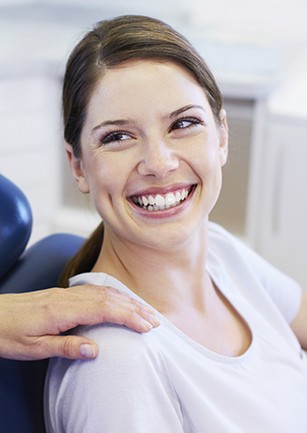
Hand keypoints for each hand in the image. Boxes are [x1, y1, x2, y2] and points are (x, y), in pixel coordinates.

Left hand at [0, 285, 158, 360]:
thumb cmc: (7, 333)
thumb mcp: (33, 348)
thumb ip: (65, 347)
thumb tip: (96, 350)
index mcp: (62, 310)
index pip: (104, 309)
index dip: (129, 317)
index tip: (147, 326)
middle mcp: (67, 297)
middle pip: (109, 298)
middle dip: (134, 308)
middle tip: (155, 320)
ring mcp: (65, 293)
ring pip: (103, 292)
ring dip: (126, 300)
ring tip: (144, 310)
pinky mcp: (62, 294)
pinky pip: (94, 291)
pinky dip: (112, 295)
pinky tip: (119, 300)